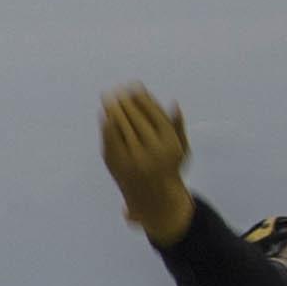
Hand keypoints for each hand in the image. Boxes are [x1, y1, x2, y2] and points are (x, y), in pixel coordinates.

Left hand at [97, 86, 193, 243]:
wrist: (154, 199)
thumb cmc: (169, 168)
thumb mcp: (181, 149)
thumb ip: (177, 126)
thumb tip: (174, 102)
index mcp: (169, 144)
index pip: (154, 114)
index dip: (143, 98)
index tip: (135, 86)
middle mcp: (151, 151)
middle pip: (136, 119)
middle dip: (125, 102)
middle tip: (118, 89)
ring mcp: (133, 159)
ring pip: (122, 128)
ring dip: (113, 109)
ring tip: (109, 97)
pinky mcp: (118, 165)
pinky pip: (111, 140)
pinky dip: (107, 126)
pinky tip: (105, 115)